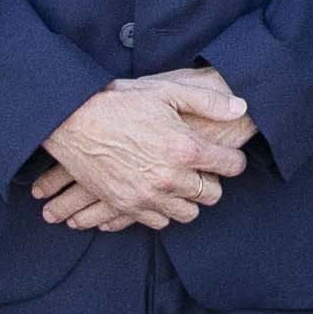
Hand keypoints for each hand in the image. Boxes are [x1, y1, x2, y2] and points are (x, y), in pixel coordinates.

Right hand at [39, 75, 252, 227]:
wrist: (71, 121)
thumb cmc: (119, 103)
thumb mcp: (166, 91)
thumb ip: (207, 101)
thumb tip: (241, 107)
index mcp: (185, 148)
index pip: (232, 166)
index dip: (233, 160)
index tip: (227, 157)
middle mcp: (170, 177)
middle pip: (213, 195)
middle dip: (211, 181)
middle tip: (201, 169)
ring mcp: (148, 196)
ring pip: (188, 213)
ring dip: (188, 199)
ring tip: (179, 181)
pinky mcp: (127, 206)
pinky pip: (159, 221)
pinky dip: (162, 210)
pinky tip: (157, 192)